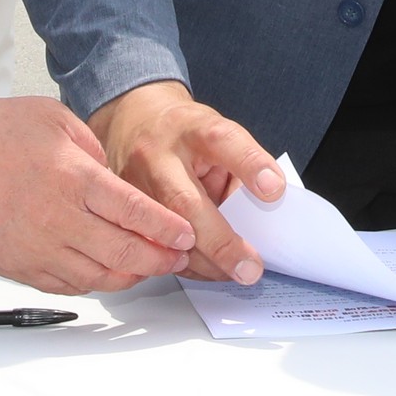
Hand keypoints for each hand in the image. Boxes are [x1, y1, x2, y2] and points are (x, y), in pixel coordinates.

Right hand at [0, 94, 200, 293]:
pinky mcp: (22, 267)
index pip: (136, 212)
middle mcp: (61, 219)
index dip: (167, 229)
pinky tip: (107, 274)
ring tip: (149, 267)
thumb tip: (113, 176)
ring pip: (101, 277)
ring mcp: (41, 249)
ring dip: (132, 275)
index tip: (187, 237)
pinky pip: (69, 286)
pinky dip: (96, 283)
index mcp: (75, 179)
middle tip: (178, 258)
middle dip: (161, 259)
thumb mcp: (55, 118)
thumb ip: (92, 148)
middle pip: (126, 252)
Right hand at [87, 81, 281, 285]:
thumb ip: (239, 173)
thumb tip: (258, 225)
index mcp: (193, 128)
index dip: (249, 164)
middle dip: (221, 242)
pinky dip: (183, 264)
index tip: (274, 189)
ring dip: (205, 263)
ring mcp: (134, 184)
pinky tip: (207, 268)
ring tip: (234, 273)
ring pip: (165, 235)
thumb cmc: (186, 134)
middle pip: (186, 202)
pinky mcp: (121, 211)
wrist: (134, 123)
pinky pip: (152, 247)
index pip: (222, 140)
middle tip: (250, 268)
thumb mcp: (219, 136)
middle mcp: (159, 155)